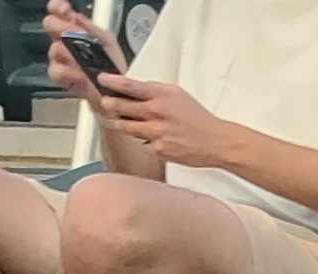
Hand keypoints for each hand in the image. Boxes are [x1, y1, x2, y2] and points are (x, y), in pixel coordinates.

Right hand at [42, 0, 122, 101]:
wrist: (115, 92)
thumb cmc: (111, 66)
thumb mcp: (107, 42)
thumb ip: (92, 29)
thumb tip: (77, 19)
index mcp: (73, 29)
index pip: (57, 11)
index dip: (57, 7)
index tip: (65, 10)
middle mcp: (63, 41)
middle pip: (49, 24)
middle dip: (61, 27)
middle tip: (72, 33)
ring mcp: (59, 58)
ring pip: (54, 49)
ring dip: (71, 54)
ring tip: (83, 61)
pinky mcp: (61, 77)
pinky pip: (57, 70)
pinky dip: (70, 73)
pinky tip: (80, 75)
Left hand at [93, 75, 233, 166]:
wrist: (215, 142)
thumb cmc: (198, 119)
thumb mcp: (178, 94)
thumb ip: (156, 90)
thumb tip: (136, 88)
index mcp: (161, 96)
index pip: (129, 85)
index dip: (111, 81)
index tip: (102, 79)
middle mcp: (156, 113)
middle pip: (120, 106)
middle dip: (110, 104)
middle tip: (106, 102)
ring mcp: (155, 133)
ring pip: (125, 127)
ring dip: (122, 123)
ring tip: (125, 120)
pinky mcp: (158, 149)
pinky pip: (141, 142)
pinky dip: (143, 139)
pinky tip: (153, 137)